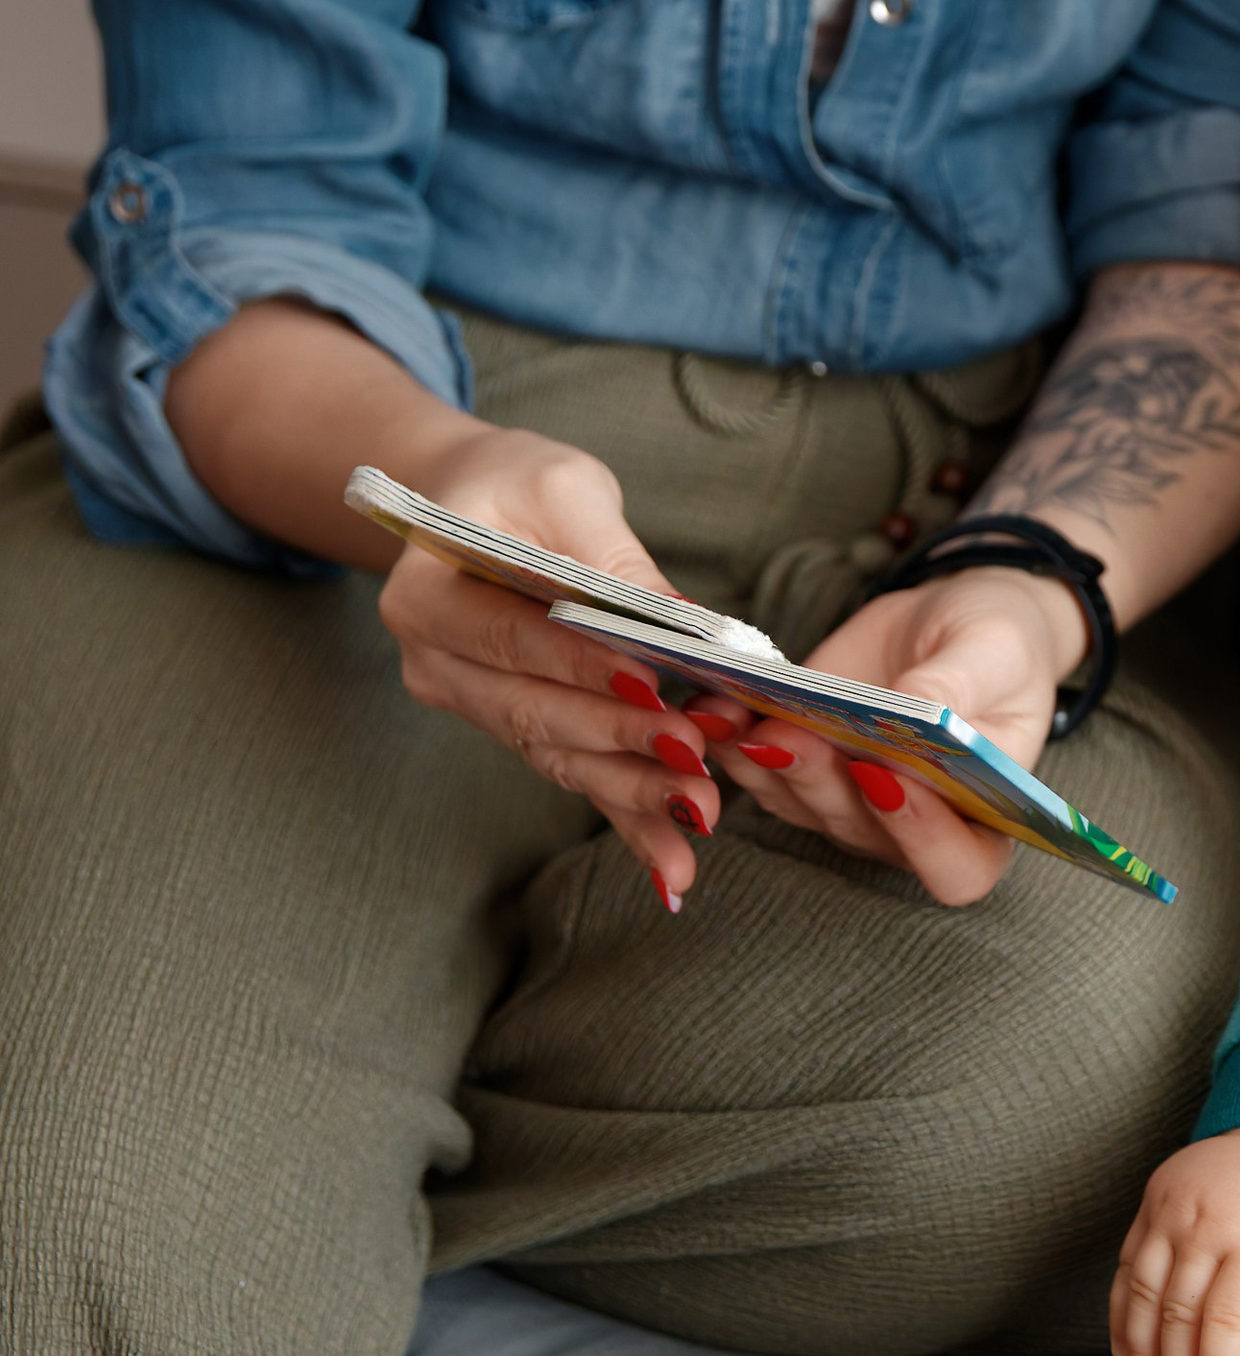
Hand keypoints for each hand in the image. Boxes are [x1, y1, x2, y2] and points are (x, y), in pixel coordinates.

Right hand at [375, 416, 722, 906]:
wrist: (475, 505)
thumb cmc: (518, 485)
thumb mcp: (563, 486)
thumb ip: (611, 553)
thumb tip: (677, 620)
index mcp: (423, 593)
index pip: (507, 636)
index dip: (579, 666)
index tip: (652, 686)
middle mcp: (433, 663)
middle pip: (531, 712)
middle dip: (619, 741)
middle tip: (696, 756)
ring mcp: (469, 705)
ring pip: (556, 756)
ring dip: (632, 792)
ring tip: (700, 814)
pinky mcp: (515, 728)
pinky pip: (574, 776)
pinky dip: (627, 821)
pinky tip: (674, 871)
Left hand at [711, 564, 1088, 903]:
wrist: (953, 623)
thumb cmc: (997, 647)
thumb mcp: (995, 653)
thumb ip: (958, 687)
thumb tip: (914, 710)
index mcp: (983, 818)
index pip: (957, 869)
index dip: (921, 838)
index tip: (889, 777)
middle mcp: (912, 829)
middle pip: (859, 830)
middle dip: (819, 780)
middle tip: (790, 732)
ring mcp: (850, 803)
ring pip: (797, 803)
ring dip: (762, 761)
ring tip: (734, 713)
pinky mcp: (804, 766)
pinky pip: (761, 768)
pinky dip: (733, 736)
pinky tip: (715, 701)